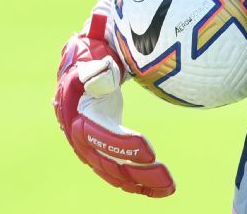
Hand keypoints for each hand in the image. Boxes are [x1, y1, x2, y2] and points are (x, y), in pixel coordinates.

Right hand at [52, 14, 174, 196]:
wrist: (81, 67)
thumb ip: (96, 67)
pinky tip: (158, 188)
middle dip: (138, 172)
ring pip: (114, 172)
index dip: (122, 145)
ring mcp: (90, 147)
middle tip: (168, 179)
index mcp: (77, 113)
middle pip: (108, 161)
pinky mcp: (101, 151)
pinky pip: (117, 171)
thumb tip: (104, 69)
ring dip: (141, 183)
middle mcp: (80, 136)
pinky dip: (137, 181)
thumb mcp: (92, 58)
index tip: (150, 152)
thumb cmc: (91, 59)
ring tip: (169, 188)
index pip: (99, 135)